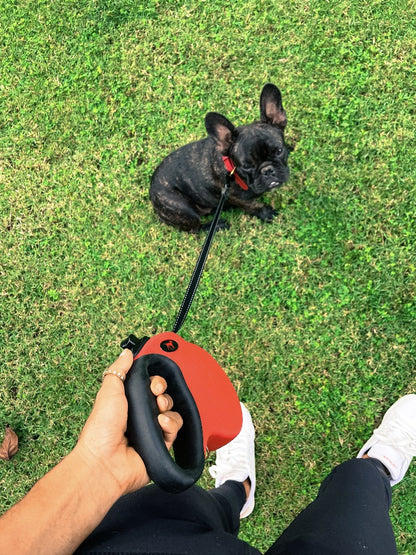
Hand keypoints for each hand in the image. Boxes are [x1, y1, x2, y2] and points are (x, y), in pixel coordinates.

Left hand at [75, 349, 182, 495]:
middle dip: (163, 391)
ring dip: (168, 407)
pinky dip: (170, 424)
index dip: (154, 381)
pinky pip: (175, 430)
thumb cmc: (101, 430)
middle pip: (163, 396)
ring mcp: (151, 431)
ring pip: (172, 412)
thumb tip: (127, 353)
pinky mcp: (161, 446)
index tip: (151, 382)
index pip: (149, 386)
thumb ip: (119, 369)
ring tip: (158, 411)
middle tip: (155, 393)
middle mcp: (140, 417)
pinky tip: (160, 424)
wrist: (104, 462)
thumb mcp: (109, 391)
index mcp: (128, 403)